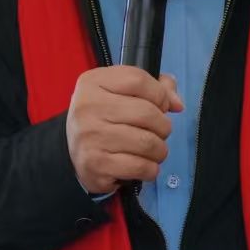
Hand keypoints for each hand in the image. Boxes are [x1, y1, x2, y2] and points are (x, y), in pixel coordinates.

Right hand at [64, 66, 182, 194]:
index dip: (160, 94)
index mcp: (93, 82)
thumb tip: (176, 103)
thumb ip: (154, 88)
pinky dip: (150, 169)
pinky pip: (141, 167)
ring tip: (151, 150)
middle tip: (157, 133)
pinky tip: (143, 165)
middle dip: (163, 126)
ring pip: (148, 143)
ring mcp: (91, 137)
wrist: (73, 152)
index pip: (139, 80)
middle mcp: (88, 107)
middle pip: (147, 113)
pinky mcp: (97, 164)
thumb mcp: (120, 92)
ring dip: (159, 150)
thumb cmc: (103, 118)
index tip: (160, 106)